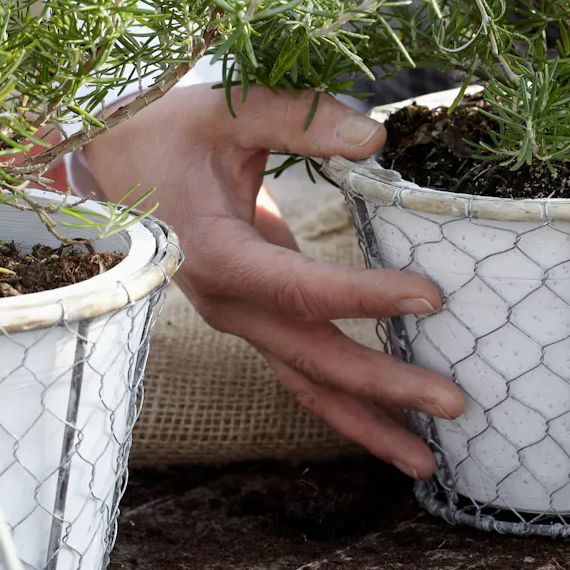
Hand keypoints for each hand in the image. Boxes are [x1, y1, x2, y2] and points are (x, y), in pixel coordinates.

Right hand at [80, 84, 461, 477]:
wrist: (115, 161)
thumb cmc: (171, 130)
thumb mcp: (229, 108)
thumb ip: (300, 120)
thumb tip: (376, 138)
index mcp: (217, 254)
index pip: (299, 289)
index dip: (364, 297)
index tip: (430, 297)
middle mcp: (226, 303)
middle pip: (311, 359)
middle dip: (383, 387)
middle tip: (454, 402)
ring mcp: (238, 321)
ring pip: (305, 384)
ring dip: (366, 422)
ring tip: (428, 460)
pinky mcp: (253, 320)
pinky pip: (302, 372)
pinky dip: (347, 402)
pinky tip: (394, 424)